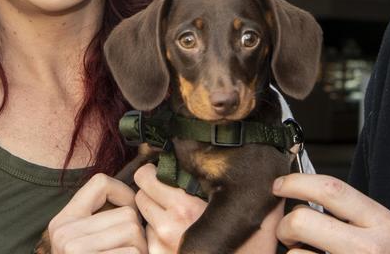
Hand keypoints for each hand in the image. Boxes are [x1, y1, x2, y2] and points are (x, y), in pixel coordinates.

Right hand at [45, 172, 147, 253]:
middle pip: (126, 213)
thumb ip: (99, 218)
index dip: (124, 193)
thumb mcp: (82, 241)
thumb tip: (137, 194)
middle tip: (132, 248)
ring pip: (133, 230)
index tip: (131, 210)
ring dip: (140, 248)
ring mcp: (75, 249)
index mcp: (63, 220)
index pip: (100, 183)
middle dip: (137, 232)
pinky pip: (132, 253)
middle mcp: (64, 232)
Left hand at [133, 163, 282, 253]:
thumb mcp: (243, 202)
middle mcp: (168, 227)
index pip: (145, 177)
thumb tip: (224, 146)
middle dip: (151, 191)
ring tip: (173, 212)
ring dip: (153, 211)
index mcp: (184, 207)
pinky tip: (175, 231)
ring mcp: (161, 246)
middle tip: (167, 191)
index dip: (153, 171)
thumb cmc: (251, 242)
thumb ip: (228, 178)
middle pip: (139, 195)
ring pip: (143, 216)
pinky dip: (156, 232)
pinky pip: (148, 237)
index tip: (163, 172)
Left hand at [273, 173, 389, 253]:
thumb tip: (306, 196)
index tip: (279, 185)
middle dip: (285, 226)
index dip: (297, 182)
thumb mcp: (387, 231)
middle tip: (289, 234)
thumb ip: (354, 214)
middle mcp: (369, 246)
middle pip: (302, 220)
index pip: (332, 189)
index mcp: (382, 222)